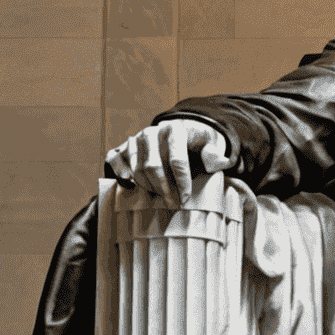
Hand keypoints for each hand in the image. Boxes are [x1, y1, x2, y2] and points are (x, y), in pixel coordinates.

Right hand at [104, 119, 231, 205]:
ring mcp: (136, 139)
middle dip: (164, 189)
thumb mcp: (210, 145)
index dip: (181, 182)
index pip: (177, 160)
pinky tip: (130, 186)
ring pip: (137, 167)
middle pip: (155, 166)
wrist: (175, 133)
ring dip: (148, 187)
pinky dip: (119, 173)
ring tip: (160, 198)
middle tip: (173, 205)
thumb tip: (220, 162)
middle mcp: (152, 132)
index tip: (184, 198)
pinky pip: (114, 159)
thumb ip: (215, 155)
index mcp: (175, 129)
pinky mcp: (123, 146)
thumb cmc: (194, 144)